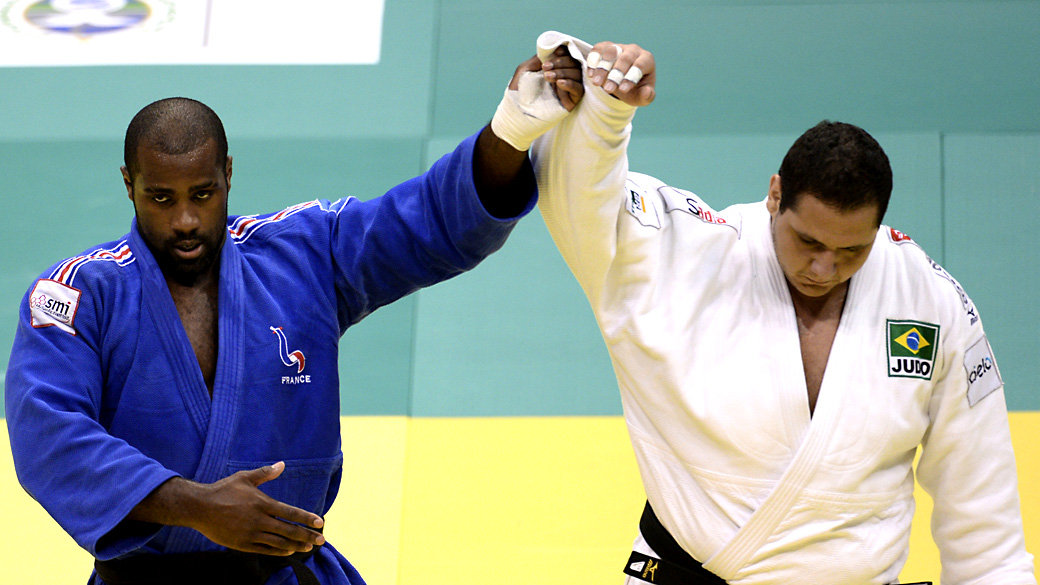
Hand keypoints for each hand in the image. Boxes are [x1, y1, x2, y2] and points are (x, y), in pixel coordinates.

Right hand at [128, 462, 325, 555]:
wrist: (198, 507)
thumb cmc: (223, 490)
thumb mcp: (244, 477)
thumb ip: (265, 473)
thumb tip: (282, 464)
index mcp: (262, 503)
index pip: (290, 512)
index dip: (306, 518)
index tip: (321, 522)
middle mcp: (258, 520)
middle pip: (288, 530)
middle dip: (307, 536)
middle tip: (322, 540)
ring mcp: (250, 534)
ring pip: (278, 543)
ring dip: (296, 545)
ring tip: (309, 547)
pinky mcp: (242, 544)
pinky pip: (265, 550)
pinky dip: (279, 551)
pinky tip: (289, 551)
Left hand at [507, 45, 584, 111]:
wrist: (515, 112)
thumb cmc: (517, 92)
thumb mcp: (525, 70)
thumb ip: (538, 59)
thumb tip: (552, 50)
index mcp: (554, 69)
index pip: (567, 56)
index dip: (564, 52)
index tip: (556, 52)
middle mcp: (563, 77)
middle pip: (573, 63)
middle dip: (560, 62)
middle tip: (545, 67)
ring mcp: (568, 89)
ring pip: (577, 74)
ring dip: (563, 72)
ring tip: (547, 77)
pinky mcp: (571, 101)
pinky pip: (579, 90)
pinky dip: (571, 84)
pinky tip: (559, 84)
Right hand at [586, 42, 655, 106]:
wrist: (621, 84)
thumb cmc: (634, 90)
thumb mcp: (640, 97)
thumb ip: (646, 97)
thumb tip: (646, 93)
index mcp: (647, 60)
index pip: (640, 65)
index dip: (631, 77)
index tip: (622, 90)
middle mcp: (634, 50)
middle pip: (625, 58)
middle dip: (616, 74)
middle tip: (608, 89)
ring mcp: (619, 46)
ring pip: (610, 52)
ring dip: (602, 68)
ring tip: (596, 84)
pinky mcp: (605, 47)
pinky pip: (598, 49)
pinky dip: (593, 60)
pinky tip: (590, 74)